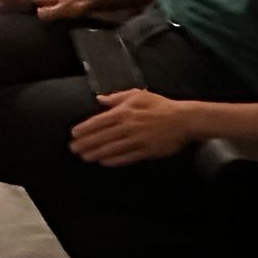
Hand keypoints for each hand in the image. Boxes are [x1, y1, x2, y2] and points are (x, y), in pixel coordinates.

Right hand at [0, 0, 91, 20]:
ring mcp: (42, 0)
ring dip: (8, 0)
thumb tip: (38, 13)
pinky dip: (17, 6)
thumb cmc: (79, 5)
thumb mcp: (69, 9)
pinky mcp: (46, 6)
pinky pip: (27, 5)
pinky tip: (16, 11)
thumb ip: (55, 11)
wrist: (90, 0)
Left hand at [70, 89, 193, 166]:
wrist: (183, 120)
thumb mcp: (137, 95)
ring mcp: (136, 140)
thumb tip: (100, 99)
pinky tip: (104, 162)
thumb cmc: (160, 106)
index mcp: (124, 112)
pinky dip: (114, 160)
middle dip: (86, 143)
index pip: (98, 122)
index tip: (74, 134)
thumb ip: (117, 97)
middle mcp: (127, 126)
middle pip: (101, 136)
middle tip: (73, 149)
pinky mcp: (146, 151)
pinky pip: (126, 157)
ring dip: (96, 153)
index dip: (84, 129)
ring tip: (84, 157)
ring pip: (111, 148)